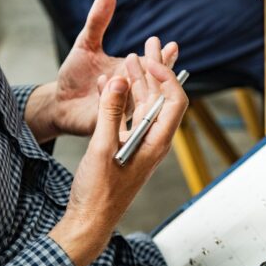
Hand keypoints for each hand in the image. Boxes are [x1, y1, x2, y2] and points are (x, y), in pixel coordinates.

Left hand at [24, 0, 178, 142]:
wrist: (59, 102)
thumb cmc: (76, 76)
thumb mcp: (86, 44)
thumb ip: (98, 21)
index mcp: (130, 75)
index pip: (152, 67)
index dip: (164, 59)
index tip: (172, 46)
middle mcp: (130, 93)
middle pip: (150, 85)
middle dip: (156, 70)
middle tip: (158, 55)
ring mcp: (120, 110)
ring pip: (134, 99)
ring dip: (132, 84)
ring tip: (127, 68)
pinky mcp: (105, 122)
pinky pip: (111, 110)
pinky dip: (110, 95)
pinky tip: (107, 81)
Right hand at [49, 56, 187, 265]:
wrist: (90, 219)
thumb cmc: (99, 192)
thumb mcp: (102, 147)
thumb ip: (110, 113)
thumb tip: (119, 81)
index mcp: (157, 143)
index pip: (175, 102)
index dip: (166, 77)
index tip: (148, 61)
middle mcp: (154, 141)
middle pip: (162, 99)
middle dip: (154, 71)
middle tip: (148, 45)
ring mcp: (142, 144)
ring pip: (145, 106)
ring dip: (138, 82)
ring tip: (129, 57)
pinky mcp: (128, 147)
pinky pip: (131, 117)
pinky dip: (124, 99)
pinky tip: (115, 85)